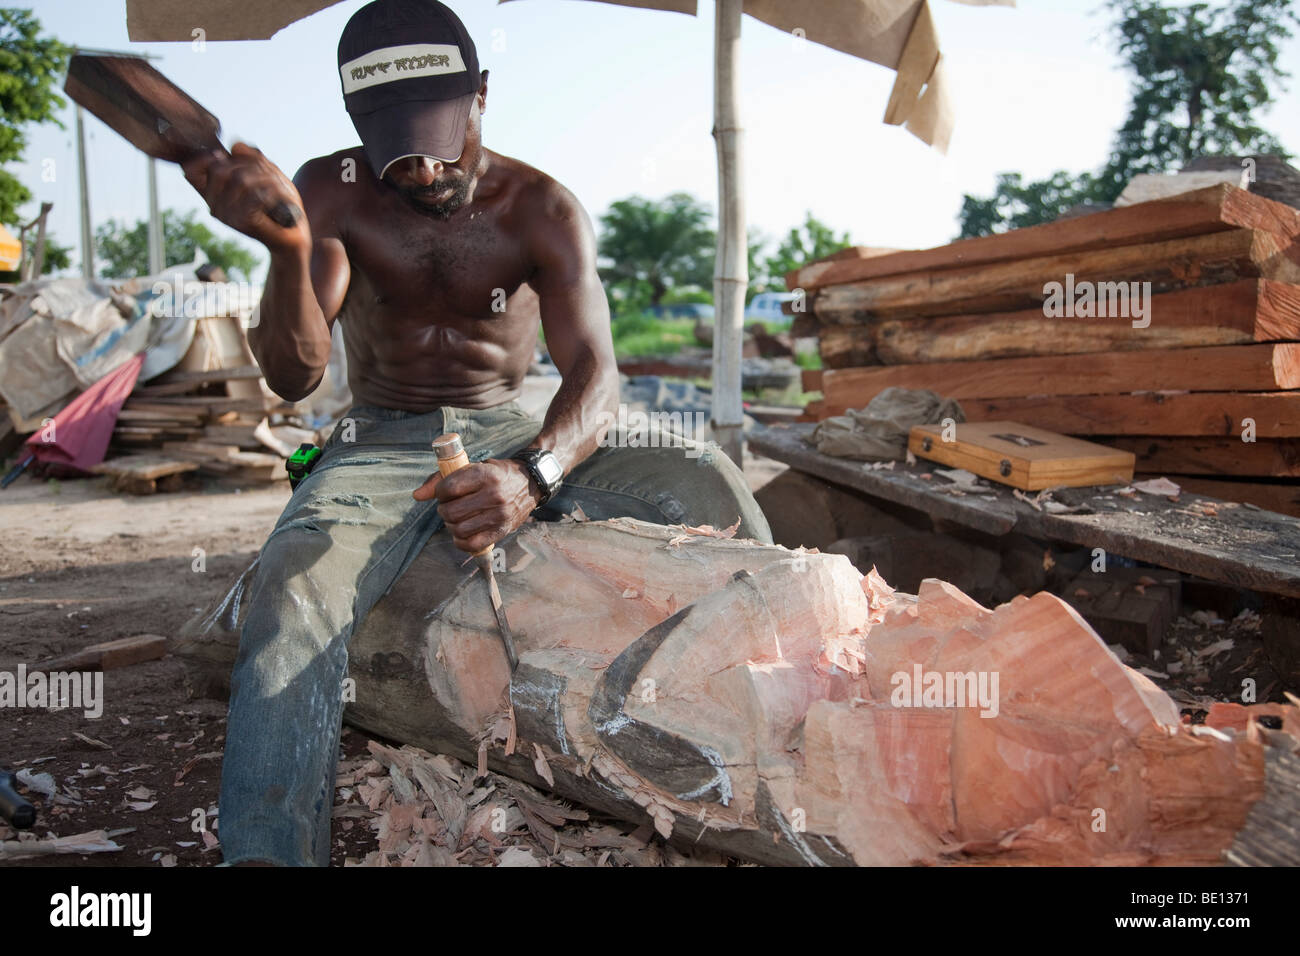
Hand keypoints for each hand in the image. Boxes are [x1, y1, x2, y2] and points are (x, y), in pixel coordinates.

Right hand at [181, 142, 308, 253]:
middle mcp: (215, 206)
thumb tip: (235, 145)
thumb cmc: (279, 204)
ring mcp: (227, 216)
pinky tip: (279, 201)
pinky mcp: (242, 223)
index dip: (202, 158)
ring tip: (279, 190)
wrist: (293, 236)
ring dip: (267, 179)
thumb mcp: (267, 174)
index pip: (190, 172)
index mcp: (215, 194)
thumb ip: (251, 157)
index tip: (222, 155)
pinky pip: (255, 195)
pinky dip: (273, 193)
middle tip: (270, 177)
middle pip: (220, 169)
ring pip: (241, 179)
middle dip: (250, 165)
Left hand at [414, 459, 540, 554]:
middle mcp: (493, 495)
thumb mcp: (474, 467)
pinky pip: (473, 544)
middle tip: (448, 507)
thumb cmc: (498, 474)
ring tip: (455, 519)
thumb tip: (417, 496)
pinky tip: (461, 534)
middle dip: (443, 510)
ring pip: (459, 529)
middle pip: (451, 512)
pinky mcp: (502, 530)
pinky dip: (461, 542)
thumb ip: (444, 479)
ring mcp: (499, 515)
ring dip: (451, 526)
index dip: (439, 492)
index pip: (449, 488)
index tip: (443, 493)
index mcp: (485, 475)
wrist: (531, 483)